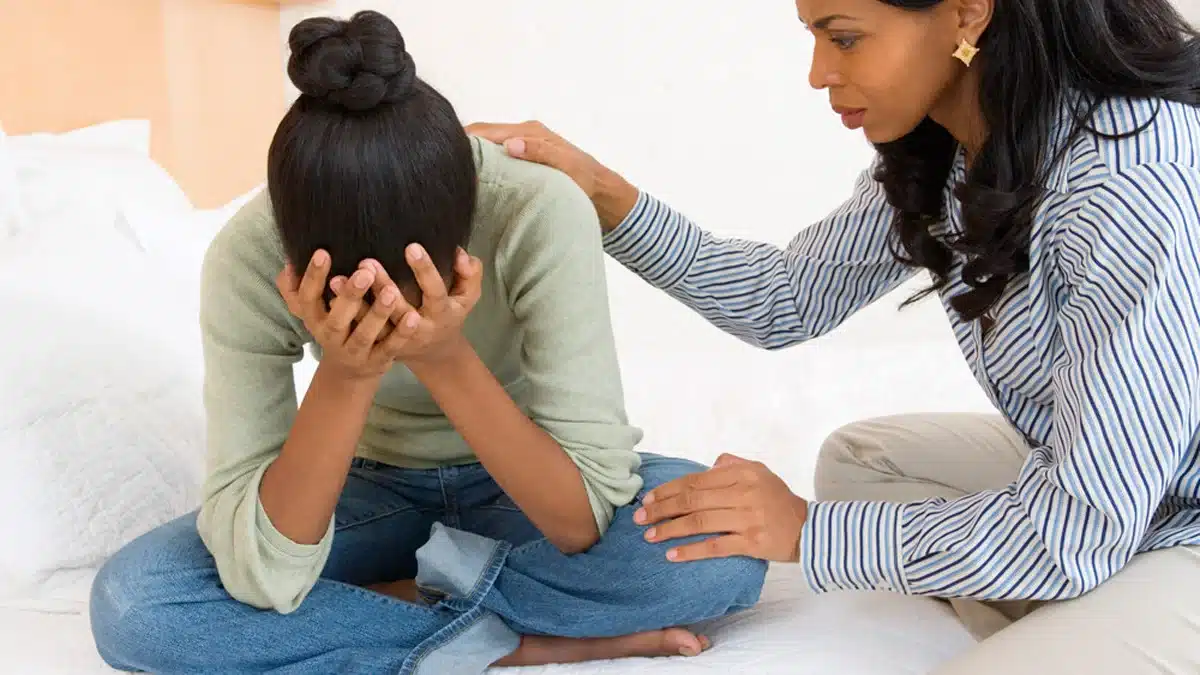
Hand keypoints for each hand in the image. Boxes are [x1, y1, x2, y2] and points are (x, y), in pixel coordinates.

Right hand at [276, 249, 415, 381]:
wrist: (348, 373)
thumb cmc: (335, 327)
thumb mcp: (315, 311)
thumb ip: (301, 287)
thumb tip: (291, 258)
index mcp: (314, 320)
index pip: (308, 297)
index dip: (314, 277)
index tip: (324, 252)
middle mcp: (330, 337)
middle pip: (337, 319)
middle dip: (350, 296)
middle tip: (365, 272)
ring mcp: (353, 352)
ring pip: (364, 334)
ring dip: (378, 313)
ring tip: (392, 291)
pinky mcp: (375, 362)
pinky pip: (389, 348)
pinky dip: (400, 333)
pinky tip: (413, 317)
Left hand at [329, 243, 482, 366]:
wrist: (434, 351)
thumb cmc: (451, 312)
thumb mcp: (468, 296)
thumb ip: (470, 274)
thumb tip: (460, 254)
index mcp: (442, 313)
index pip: (434, 290)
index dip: (424, 270)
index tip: (411, 246)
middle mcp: (419, 328)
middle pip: (399, 309)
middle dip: (383, 286)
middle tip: (367, 261)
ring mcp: (397, 339)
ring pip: (374, 323)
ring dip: (355, 302)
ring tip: (336, 279)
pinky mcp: (379, 345)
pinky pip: (360, 331)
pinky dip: (345, 314)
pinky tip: (329, 296)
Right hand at [464, 120, 637, 231]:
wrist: (600, 192)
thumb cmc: (585, 180)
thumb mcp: (566, 167)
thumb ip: (540, 153)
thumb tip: (511, 145)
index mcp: (529, 131)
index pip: (486, 130)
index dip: (465, 140)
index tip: (448, 153)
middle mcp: (522, 134)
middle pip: (482, 136)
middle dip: (463, 148)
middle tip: (444, 167)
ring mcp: (522, 145)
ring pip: (487, 146)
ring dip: (472, 157)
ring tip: (454, 173)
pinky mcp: (522, 159)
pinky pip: (495, 157)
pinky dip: (482, 164)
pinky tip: (473, 179)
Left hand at [634, 454, 807, 562]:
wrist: (809, 529)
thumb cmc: (778, 500)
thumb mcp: (759, 471)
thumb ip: (732, 465)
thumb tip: (707, 467)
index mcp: (742, 474)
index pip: (696, 481)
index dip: (668, 490)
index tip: (648, 499)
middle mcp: (743, 493)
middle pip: (692, 501)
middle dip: (661, 509)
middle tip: (639, 518)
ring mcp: (747, 519)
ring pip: (700, 522)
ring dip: (670, 529)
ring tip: (650, 535)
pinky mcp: (751, 543)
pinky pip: (715, 546)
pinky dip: (692, 550)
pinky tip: (673, 554)